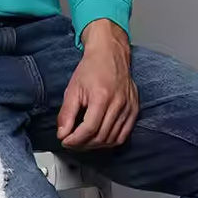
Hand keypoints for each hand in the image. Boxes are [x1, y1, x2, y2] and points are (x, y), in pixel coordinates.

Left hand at [57, 19, 138, 149]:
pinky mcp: (134, 109)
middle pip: (101, 137)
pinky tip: (100, 137)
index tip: (65, 141)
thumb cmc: (91, 67)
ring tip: (84, 141)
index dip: (75, 140)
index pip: (89, 129)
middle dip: (83, 144)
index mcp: (102, 97)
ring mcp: (128, 107)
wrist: (109, 53)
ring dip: (96, 145)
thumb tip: (62, 134)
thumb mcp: (73, 88)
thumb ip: (67, 113)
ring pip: (112, 139)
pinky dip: (111, 140)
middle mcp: (118, 103)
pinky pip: (124, 134)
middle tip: (72, 142)